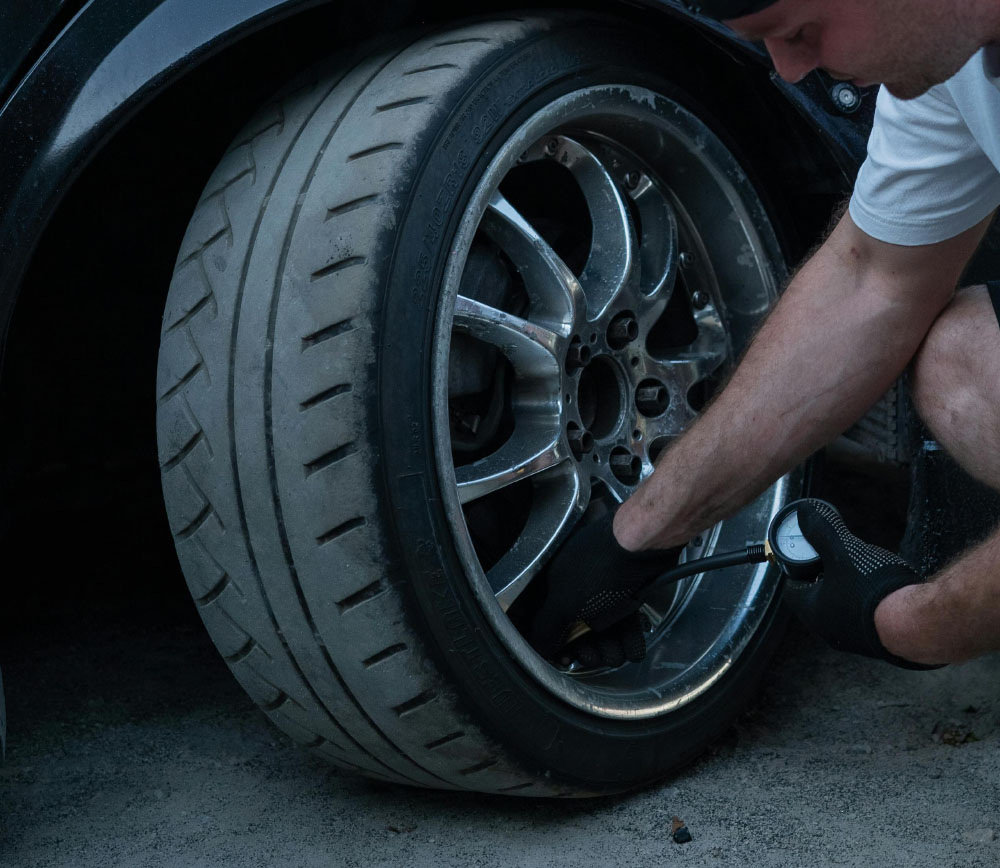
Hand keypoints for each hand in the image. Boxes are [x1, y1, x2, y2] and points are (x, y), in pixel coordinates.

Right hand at [528, 508, 681, 665]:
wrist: (644, 546)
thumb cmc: (602, 567)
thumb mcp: (564, 603)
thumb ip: (545, 628)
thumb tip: (537, 646)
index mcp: (555, 584)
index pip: (552, 622)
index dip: (559, 645)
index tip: (568, 659)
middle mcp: (577, 586)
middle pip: (580, 630)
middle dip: (590, 649)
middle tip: (598, 656)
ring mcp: (604, 588)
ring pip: (605, 629)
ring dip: (612, 648)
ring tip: (618, 653)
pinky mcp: (629, 591)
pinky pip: (626, 622)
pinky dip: (629, 638)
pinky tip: (632, 647)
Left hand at [788, 499, 941, 669]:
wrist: (917, 624)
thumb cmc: (873, 590)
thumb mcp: (843, 552)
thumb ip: (822, 531)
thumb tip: (805, 510)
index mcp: (813, 611)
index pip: (793, 589)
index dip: (796, 569)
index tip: (805, 554)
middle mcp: (830, 631)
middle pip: (818, 600)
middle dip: (824, 579)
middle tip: (834, 561)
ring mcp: (855, 640)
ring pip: (844, 610)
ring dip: (849, 592)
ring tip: (861, 573)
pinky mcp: (879, 641)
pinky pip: (868, 619)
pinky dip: (870, 604)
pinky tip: (884, 592)